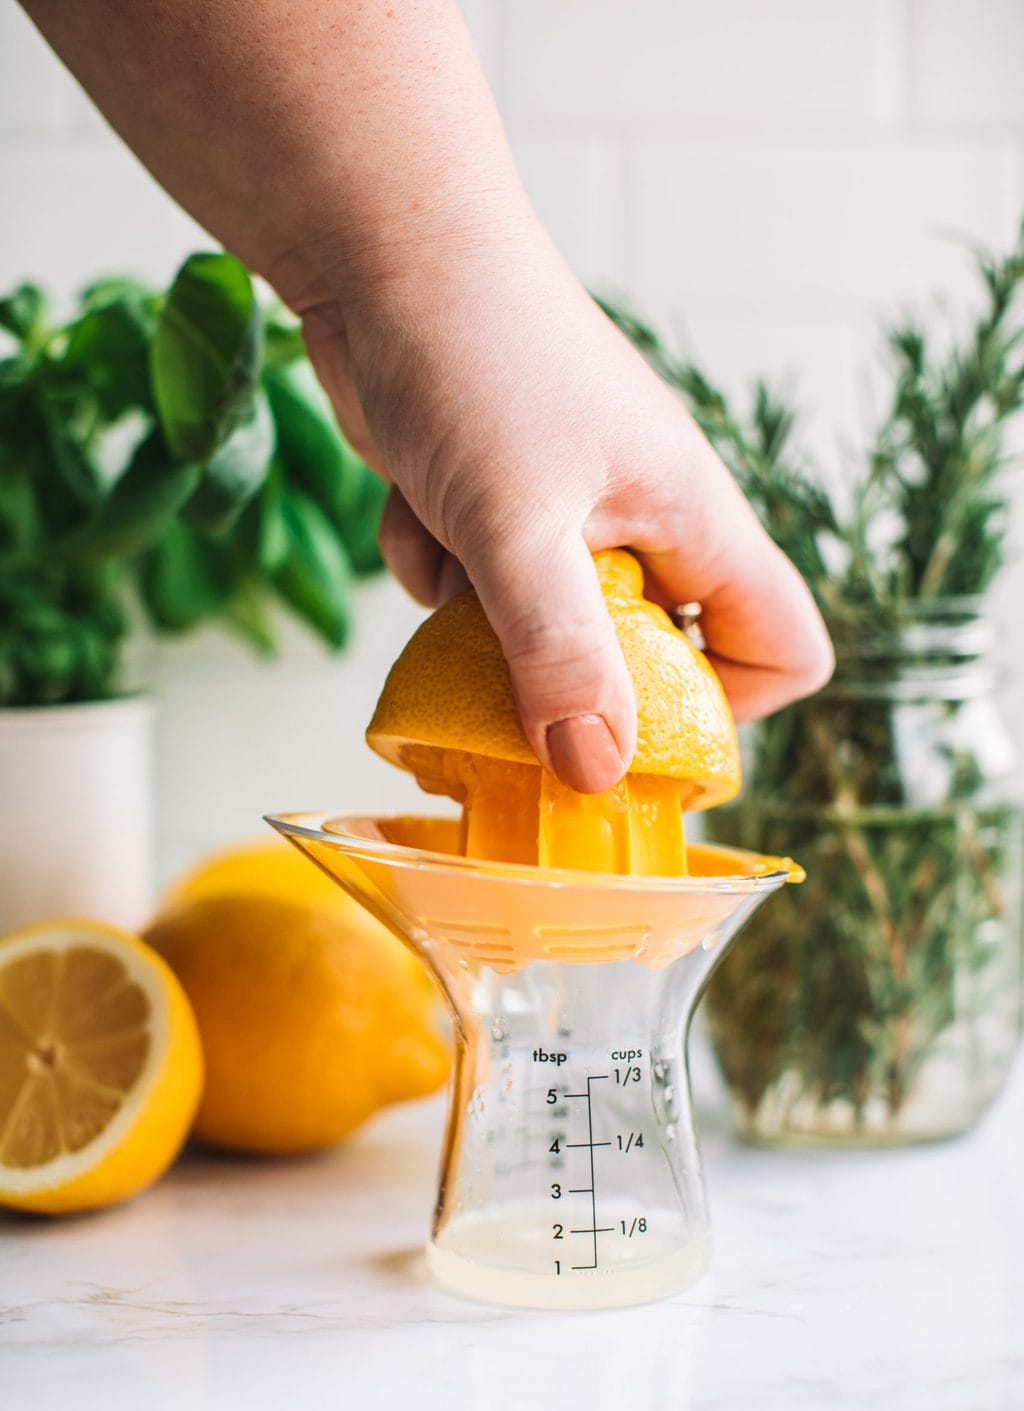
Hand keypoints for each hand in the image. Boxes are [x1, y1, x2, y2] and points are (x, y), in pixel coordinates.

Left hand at [298, 209, 833, 793]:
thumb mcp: (520, 524)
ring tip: (452, 544)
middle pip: (647, 657)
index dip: (730, 712)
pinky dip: (433, 561)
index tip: (642, 739)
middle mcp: (643, 523)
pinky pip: (473, 586)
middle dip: (569, 676)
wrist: (379, 245)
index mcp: (693, 520)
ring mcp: (567, 512)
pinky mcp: (493, 503)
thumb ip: (561, 653)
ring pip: (541, 630)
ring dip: (480, 616)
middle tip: (509, 674)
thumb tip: (598, 772)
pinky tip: (410, 504)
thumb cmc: (475, 356)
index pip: (779, 647)